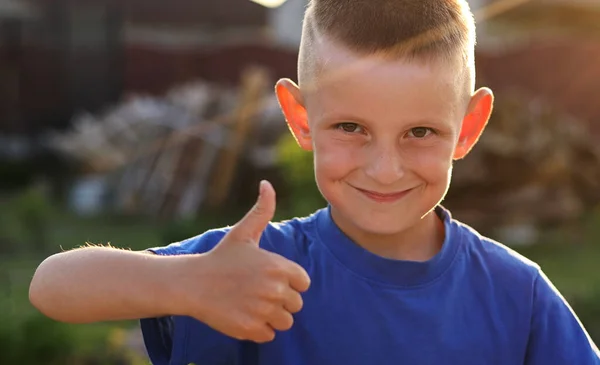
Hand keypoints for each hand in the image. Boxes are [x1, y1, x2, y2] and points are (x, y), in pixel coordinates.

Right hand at [181, 180, 310, 342]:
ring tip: (252, 304)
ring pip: (285, 321)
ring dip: (272, 316)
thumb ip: (262, 210)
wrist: (192, 284)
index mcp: (279, 267)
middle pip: (295, 304)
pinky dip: (259, 329)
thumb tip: (267, 184)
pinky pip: (269, 335)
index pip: (303, 283)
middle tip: (257, 292)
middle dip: (281, 300)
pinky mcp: (251, 329)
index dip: (289, 282)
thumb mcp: (243, 233)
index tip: (270, 279)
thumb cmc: (221, 257)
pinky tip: (244, 315)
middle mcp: (275, 290)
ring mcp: (264, 311)